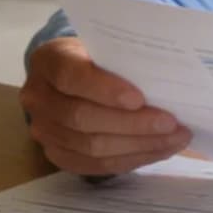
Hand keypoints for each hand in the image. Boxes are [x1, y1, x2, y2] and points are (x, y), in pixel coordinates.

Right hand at [19, 37, 190, 174]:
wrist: (71, 76)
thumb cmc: (96, 57)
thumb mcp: (105, 47)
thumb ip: (124, 61)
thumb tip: (167, 84)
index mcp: (48, 61)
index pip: (72, 76)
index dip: (105, 90)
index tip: (139, 99)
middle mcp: (37, 96)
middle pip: (82, 118)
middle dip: (132, 124)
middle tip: (171, 123)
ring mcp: (43, 129)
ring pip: (91, 147)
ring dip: (139, 146)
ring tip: (175, 138)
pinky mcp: (56, 154)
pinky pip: (94, 165)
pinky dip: (131, 159)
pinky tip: (158, 150)